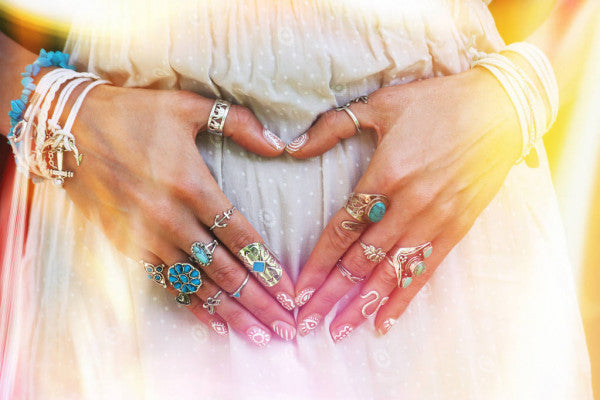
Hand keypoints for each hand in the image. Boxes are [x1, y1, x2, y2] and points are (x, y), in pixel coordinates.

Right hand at [62, 84, 296, 345]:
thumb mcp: (187, 107)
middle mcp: (171, 218)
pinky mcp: (128, 244)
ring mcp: (148, 235)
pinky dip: (192, 304)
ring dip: (230, 311)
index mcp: (192, 184)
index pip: (240, 234)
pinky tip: (213, 324)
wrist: (67, 128)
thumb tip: (280, 145)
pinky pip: (166, 281)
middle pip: (225, 269)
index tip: (288, 289)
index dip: (267, 264)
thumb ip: (238, 123)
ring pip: (198, 284)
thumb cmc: (132, 113)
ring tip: (258, 335)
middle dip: (258, 300)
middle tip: (284, 325)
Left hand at [288, 67, 520, 339]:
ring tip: (338, 330)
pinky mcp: (456, 228)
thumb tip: (293, 148)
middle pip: (361, 259)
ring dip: (362, 304)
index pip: (342, 228)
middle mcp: (408, 204)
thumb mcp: (381, 104)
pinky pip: (425, 270)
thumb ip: (333, 127)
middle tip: (307, 322)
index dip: (318, 262)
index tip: (298, 288)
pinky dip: (404, 298)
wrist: (500, 109)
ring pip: (390, 272)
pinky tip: (385, 321)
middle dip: (331, 294)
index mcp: (385, 174)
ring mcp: (434, 219)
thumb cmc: (436, 103)